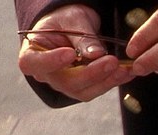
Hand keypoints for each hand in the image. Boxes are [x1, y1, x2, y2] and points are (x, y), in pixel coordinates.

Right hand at [18, 5, 132, 101]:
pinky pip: (95, 89)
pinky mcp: (80, 87)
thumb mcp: (72, 19)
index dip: (50, 62)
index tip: (70, 54)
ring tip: (124, 69)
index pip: (33, 63)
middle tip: (111, 61)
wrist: (72, 25)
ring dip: (106, 81)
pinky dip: (111, 81)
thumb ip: (81, 36)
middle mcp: (46, 74)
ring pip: (82, 91)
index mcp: (32, 54)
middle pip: (65, 82)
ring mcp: (63, 84)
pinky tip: (125, 72)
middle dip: (91, 73)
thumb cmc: (65, 20)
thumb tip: (96, 54)